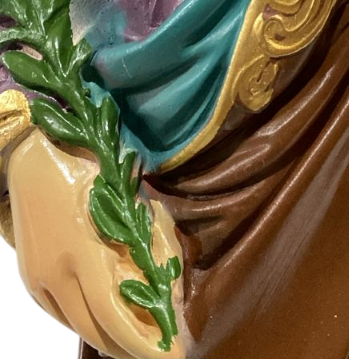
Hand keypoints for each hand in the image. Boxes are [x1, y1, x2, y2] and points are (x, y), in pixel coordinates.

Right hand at [7, 129, 185, 358]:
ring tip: (139, 340)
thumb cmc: (91, 167)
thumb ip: (152, 243)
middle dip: (130, 349)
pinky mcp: (30, 278)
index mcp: (84, 252)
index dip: (143, 344)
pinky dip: (85, 322)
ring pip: (77, 326)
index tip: (171, 354)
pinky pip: (60, 314)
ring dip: (109, 338)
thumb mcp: (131, 199)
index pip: (114, 318)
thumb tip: (171, 288)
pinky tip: (106, 320)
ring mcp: (39, 278)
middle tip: (162, 351)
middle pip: (96, 331)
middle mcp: (56, 273)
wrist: (35, 156)